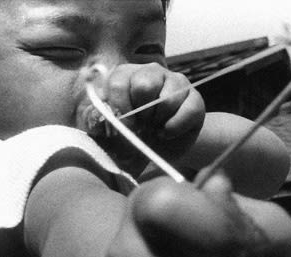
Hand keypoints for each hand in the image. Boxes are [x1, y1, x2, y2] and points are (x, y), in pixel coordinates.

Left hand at [90, 63, 204, 173]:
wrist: (159, 150)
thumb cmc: (129, 138)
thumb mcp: (106, 134)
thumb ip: (96, 122)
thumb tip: (97, 117)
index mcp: (125, 75)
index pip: (118, 82)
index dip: (120, 108)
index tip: (122, 127)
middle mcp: (150, 72)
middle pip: (144, 85)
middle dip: (140, 114)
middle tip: (140, 126)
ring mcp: (175, 82)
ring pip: (167, 99)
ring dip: (158, 122)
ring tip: (153, 129)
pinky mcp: (194, 98)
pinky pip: (188, 110)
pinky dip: (175, 127)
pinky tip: (166, 132)